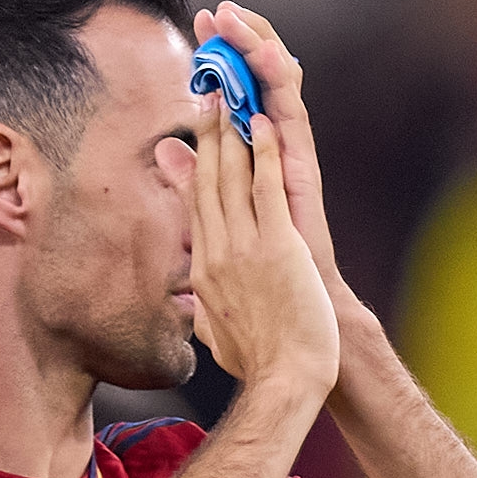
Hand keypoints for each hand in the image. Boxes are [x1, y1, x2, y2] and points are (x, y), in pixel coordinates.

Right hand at [180, 110, 337, 401]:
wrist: (286, 381)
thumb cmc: (260, 363)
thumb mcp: (215, 331)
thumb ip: (202, 308)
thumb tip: (193, 302)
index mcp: (203, 271)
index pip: (194, 208)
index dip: (192, 167)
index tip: (191, 139)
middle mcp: (217, 252)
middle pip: (205, 182)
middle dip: (206, 135)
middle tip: (205, 97)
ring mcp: (244, 247)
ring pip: (229, 178)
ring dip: (229, 132)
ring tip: (227, 96)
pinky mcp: (277, 248)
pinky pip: (265, 190)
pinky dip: (263, 154)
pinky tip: (261, 125)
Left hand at [191, 1, 345, 291]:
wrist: (301, 318)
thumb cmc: (266, 276)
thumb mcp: (216, 218)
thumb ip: (193, 182)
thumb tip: (167, 150)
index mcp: (255, 157)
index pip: (235, 96)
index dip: (218, 61)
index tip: (198, 28)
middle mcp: (278, 155)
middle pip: (258, 87)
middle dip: (239, 46)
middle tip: (218, 12)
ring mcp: (292, 166)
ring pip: (277, 100)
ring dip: (258, 57)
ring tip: (239, 25)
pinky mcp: (302, 181)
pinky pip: (288, 137)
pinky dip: (278, 106)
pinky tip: (268, 71)